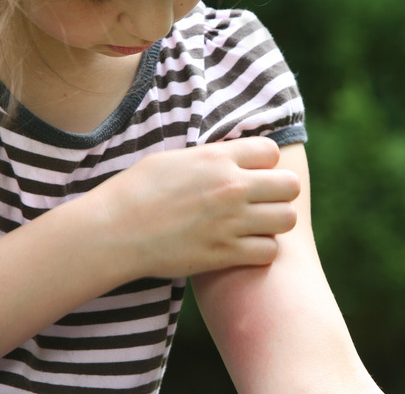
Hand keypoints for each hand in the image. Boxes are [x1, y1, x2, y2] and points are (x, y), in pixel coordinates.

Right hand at [90, 137, 299, 277]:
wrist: (114, 231)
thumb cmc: (135, 191)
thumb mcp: (172, 160)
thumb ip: (209, 158)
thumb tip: (229, 159)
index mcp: (217, 158)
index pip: (271, 151)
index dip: (264, 163)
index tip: (252, 173)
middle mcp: (231, 187)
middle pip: (290, 185)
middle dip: (280, 192)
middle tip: (262, 202)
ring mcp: (231, 222)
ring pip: (287, 219)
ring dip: (275, 222)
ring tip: (255, 225)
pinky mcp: (225, 253)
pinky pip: (269, 251)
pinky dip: (261, 251)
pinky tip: (243, 247)